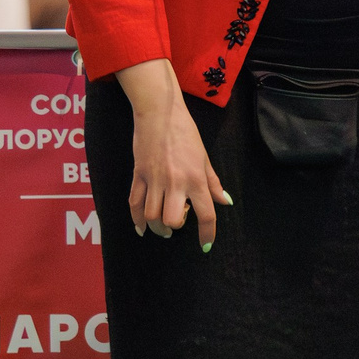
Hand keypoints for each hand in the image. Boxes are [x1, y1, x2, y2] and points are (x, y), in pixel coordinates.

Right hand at [118, 59, 226, 247]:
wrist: (159, 113)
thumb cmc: (185, 133)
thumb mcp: (204, 158)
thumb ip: (213, 183)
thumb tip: (225, 201)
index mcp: (196, 179)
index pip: (206, 215)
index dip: (207, 234)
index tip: (206, 245)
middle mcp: (175, 183)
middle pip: (173, 220)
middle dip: (175, 228)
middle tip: (177, 224)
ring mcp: (154, 180)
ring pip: (152, 216)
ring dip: (157, 226)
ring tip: (162, 227)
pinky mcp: (138, 175)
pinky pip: (134, 204)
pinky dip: (137, 219)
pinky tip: (142, 227)